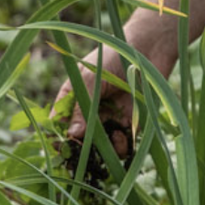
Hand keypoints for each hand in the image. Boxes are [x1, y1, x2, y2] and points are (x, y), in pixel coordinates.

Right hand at [51, 41, 139, 173]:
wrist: (146, 50)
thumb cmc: (112, 57)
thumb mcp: (91, 78)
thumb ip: (81, 107)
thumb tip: (72, 135)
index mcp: (72, 98)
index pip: (58, 123)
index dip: (58, 137)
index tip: (62, 148)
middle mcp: (87, 112)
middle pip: (78, 140)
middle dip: (81, 151)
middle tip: (87, 154)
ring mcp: (108, 120)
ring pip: (99, 148)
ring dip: (103, 151)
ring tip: (112, 139)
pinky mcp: (128, 126)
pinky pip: (121, 147)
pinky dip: (121, 148)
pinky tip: (123, 137)